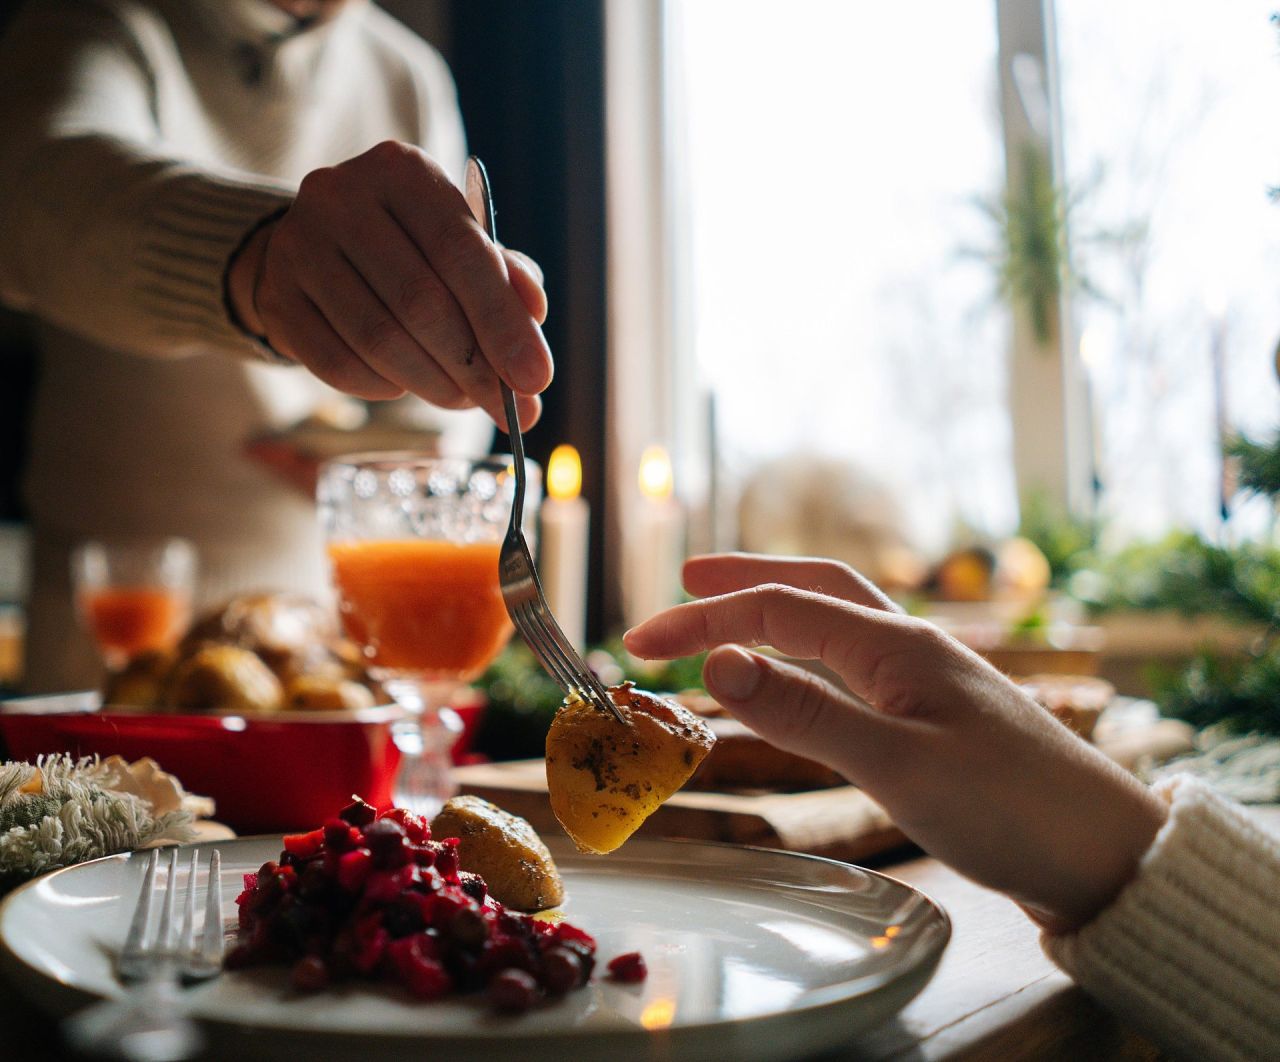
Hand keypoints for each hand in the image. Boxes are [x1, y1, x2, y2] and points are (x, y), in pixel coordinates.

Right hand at [226, 142, 550, 429]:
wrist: (316, 249)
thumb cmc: (410, 250)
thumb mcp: (462, 247)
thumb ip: (505, 278)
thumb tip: (534, 318)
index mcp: (403, 171)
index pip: (462, 252)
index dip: (503, 323)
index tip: (537, 379)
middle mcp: (341, 195)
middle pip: (420, 300)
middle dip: (474, 366)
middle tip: (508, 408)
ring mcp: (298, 245)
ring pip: (378, 338)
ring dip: (432, 383)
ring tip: (462, 399)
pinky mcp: (276, 296)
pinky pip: (337, 363)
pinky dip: (381, 387)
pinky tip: (403, 385)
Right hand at [623, 553, 1167, 932]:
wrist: (1103, 855)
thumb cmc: (1007, 808)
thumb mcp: (894, 763)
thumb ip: (804, 712)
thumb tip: (715, 661)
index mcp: (896, 645)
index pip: (779, 609)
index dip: (704, 620)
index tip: (640, 643)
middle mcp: (911, 646)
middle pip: (814, 588)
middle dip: (744, 581)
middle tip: (682, 582)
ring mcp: (927, 679)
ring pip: (838, 622)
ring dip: (777, 612)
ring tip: (728, 623)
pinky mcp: (937, 716)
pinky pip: (856, 665)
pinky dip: (809, 659)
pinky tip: (803, 681)